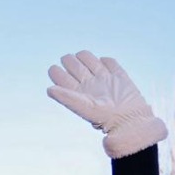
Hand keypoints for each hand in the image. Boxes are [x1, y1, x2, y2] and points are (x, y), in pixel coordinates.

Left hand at [46, 51, 167, 157]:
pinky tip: (103, 61)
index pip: (62, 78)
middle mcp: (89, 85)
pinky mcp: (119, 77)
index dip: (56, 72)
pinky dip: (107, 61)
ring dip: (85, 57)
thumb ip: (65, 97)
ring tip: (81, 55)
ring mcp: (104, 80)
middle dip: (69, 61)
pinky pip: (111, 64)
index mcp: (78, 93)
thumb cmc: (102, 115)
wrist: (126, 118)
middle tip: (67, 59)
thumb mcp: (81, 106)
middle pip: (75, 67)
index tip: (54, 68)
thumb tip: (48, 89)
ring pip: (92, 62)